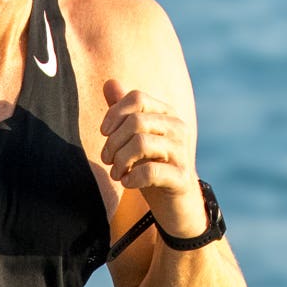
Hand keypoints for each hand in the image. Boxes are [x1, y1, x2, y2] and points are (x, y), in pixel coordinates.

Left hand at [99, 82, 204, 241]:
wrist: (176, 204)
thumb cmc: (151, 167)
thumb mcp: (135, 138)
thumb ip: (123, 111)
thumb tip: (109, 82)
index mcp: (167, 114)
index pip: (137, 97)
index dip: (115, 113)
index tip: (104, 133)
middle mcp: (178, 128)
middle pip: (136, 121)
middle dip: (113, 142)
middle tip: (107, 160)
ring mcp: (182, 152)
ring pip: (141, 144)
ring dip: (120, 160)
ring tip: (116, 173)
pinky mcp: (181, 177)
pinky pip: (150, 171)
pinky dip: (132, 178)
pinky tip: (127, 183)